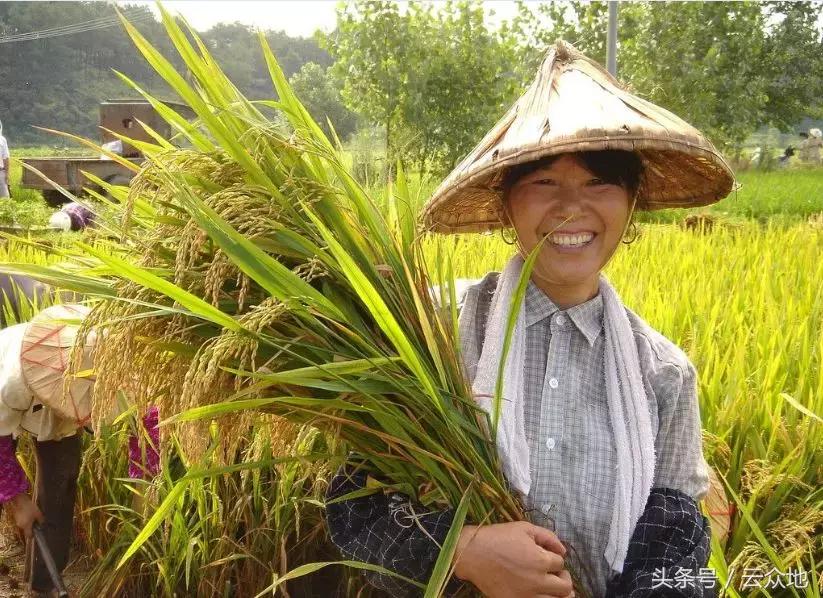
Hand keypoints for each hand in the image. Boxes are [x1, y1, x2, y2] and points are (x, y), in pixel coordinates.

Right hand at [6, 493, 43, 538]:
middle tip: (37, 523)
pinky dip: (25, 520)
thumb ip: (41, 520)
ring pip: (24, 525)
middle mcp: (20, 526)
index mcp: (26, 526)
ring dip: (28, 523)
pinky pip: (22, 521)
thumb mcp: (38, 513)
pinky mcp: (16, 517)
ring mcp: (17, 521)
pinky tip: (29, 514)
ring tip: (34, 517)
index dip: (33, 535)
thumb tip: (43, 525)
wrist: (20, 500)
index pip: (28, 535)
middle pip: (26, 530)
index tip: (37, 533)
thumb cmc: (30, 507)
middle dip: (32, 528)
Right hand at [453, 521, 573, 597]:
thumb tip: (563, 550)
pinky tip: (537, 592)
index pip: (561, 563)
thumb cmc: (497, 537)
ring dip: (557, 593)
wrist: (472, 554)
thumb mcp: (524, 528)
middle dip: (563, 578)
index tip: (546, 555)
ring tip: (551, 587)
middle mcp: (538, 581)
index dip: (555, 558)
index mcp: (541, 560)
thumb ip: (548, 537)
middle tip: (555, 573)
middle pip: (565, 587)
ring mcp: (527, 595)